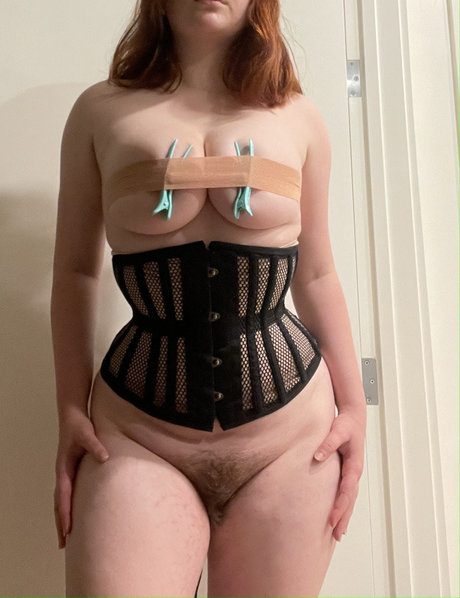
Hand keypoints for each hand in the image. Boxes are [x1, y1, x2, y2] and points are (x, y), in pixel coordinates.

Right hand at [54, 409, 109, 549]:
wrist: (72, 416)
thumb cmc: (79, 425)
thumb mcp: (88, 434)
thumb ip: (96, 445)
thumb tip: (105, 458)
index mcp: (64, 468)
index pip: (63, 495)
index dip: (65, 513)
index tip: (67, 529)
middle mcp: (63, 473)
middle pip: (58, 503)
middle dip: (60, 523)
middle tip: (62, 544)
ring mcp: (66, 473)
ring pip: (62, 500)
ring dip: (63, 517)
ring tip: (66, 537)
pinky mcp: (72, 471)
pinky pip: (68, 493)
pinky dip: (68, 506)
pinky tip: (76, 515)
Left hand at [313, 407, 365, 541]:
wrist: (354, 417)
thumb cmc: (346, 424)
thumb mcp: (337, 431)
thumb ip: (328, 443)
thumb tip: (317, 456)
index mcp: (354, 465)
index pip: (347, 490)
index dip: (340, 505)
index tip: (332, 518)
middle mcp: (354, 472)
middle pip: (350, 500)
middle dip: (344, 517)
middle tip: (337, 534)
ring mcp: (351, 473)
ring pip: (349, 499)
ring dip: (344, 515)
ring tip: (338, 532)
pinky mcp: (346, 471)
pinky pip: (345, 492)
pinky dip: (342, 505)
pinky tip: (336, 514)